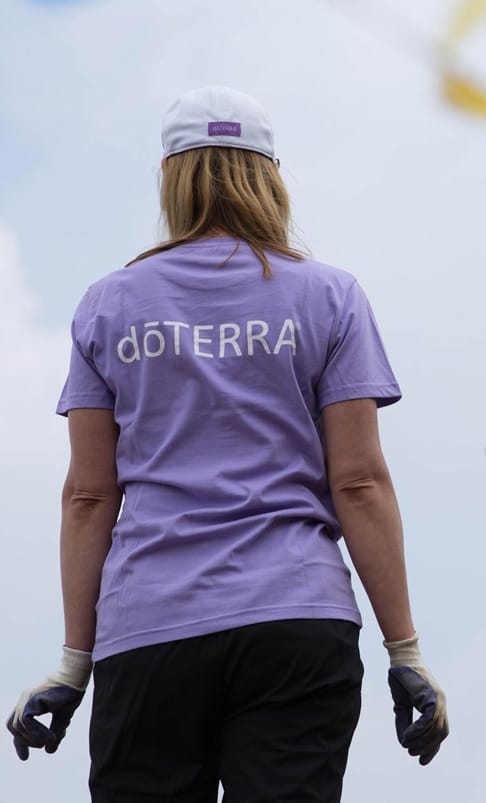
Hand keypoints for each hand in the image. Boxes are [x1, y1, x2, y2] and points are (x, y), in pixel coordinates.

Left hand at [6, 646, 91, 759]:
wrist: (75, 675)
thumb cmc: (71, 692)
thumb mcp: (63, 717)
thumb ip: (56, 732)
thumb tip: (49, 751)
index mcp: (31, 702)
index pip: (18, 724)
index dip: (20, 742)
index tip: (25, 758)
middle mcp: (25, 700)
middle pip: (13, 726)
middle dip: (22, 742)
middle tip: (39, 748)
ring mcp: (26, 699)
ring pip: (18, 726)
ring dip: (33, 739)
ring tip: (50, 740)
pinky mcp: (31, 700)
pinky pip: (25, 722)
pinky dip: (36, 733)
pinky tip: (49, 738)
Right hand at [384, 634, 448, 764]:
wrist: (400, 659)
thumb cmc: (401, 679)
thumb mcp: (402, 704)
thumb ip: (405, 722)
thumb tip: (404, 742)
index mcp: (436, 705)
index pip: (440, 732)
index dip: (432, 747)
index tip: (422, 760)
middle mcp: (441, 703)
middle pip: (440, 733)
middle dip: (428, 747)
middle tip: (413, 754)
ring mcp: (438, 699)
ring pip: (435, 728)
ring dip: (421, 740)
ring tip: (407, 745)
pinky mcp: (432, 696)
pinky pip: (428, 719)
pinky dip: (418, 730)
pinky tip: (408, 736)